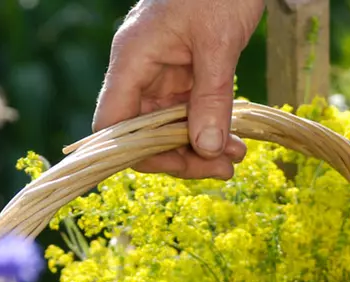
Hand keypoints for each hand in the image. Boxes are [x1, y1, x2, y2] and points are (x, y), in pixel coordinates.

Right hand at [93, 0, 264, 179]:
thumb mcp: (219, 44)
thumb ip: (211, 97)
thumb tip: (205, 148)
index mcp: (132, 59)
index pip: (113, 125)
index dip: (136, 154)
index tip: (177, 168)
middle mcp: (139, 69)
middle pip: (143, 132)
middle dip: (181, 155)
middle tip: (223, 169)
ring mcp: (161, 71)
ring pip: (169, 126)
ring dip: (200, 146)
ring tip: (235, 157)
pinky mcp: (184, 70)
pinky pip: (189, 110)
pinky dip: (209, 126)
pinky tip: (234, 139)